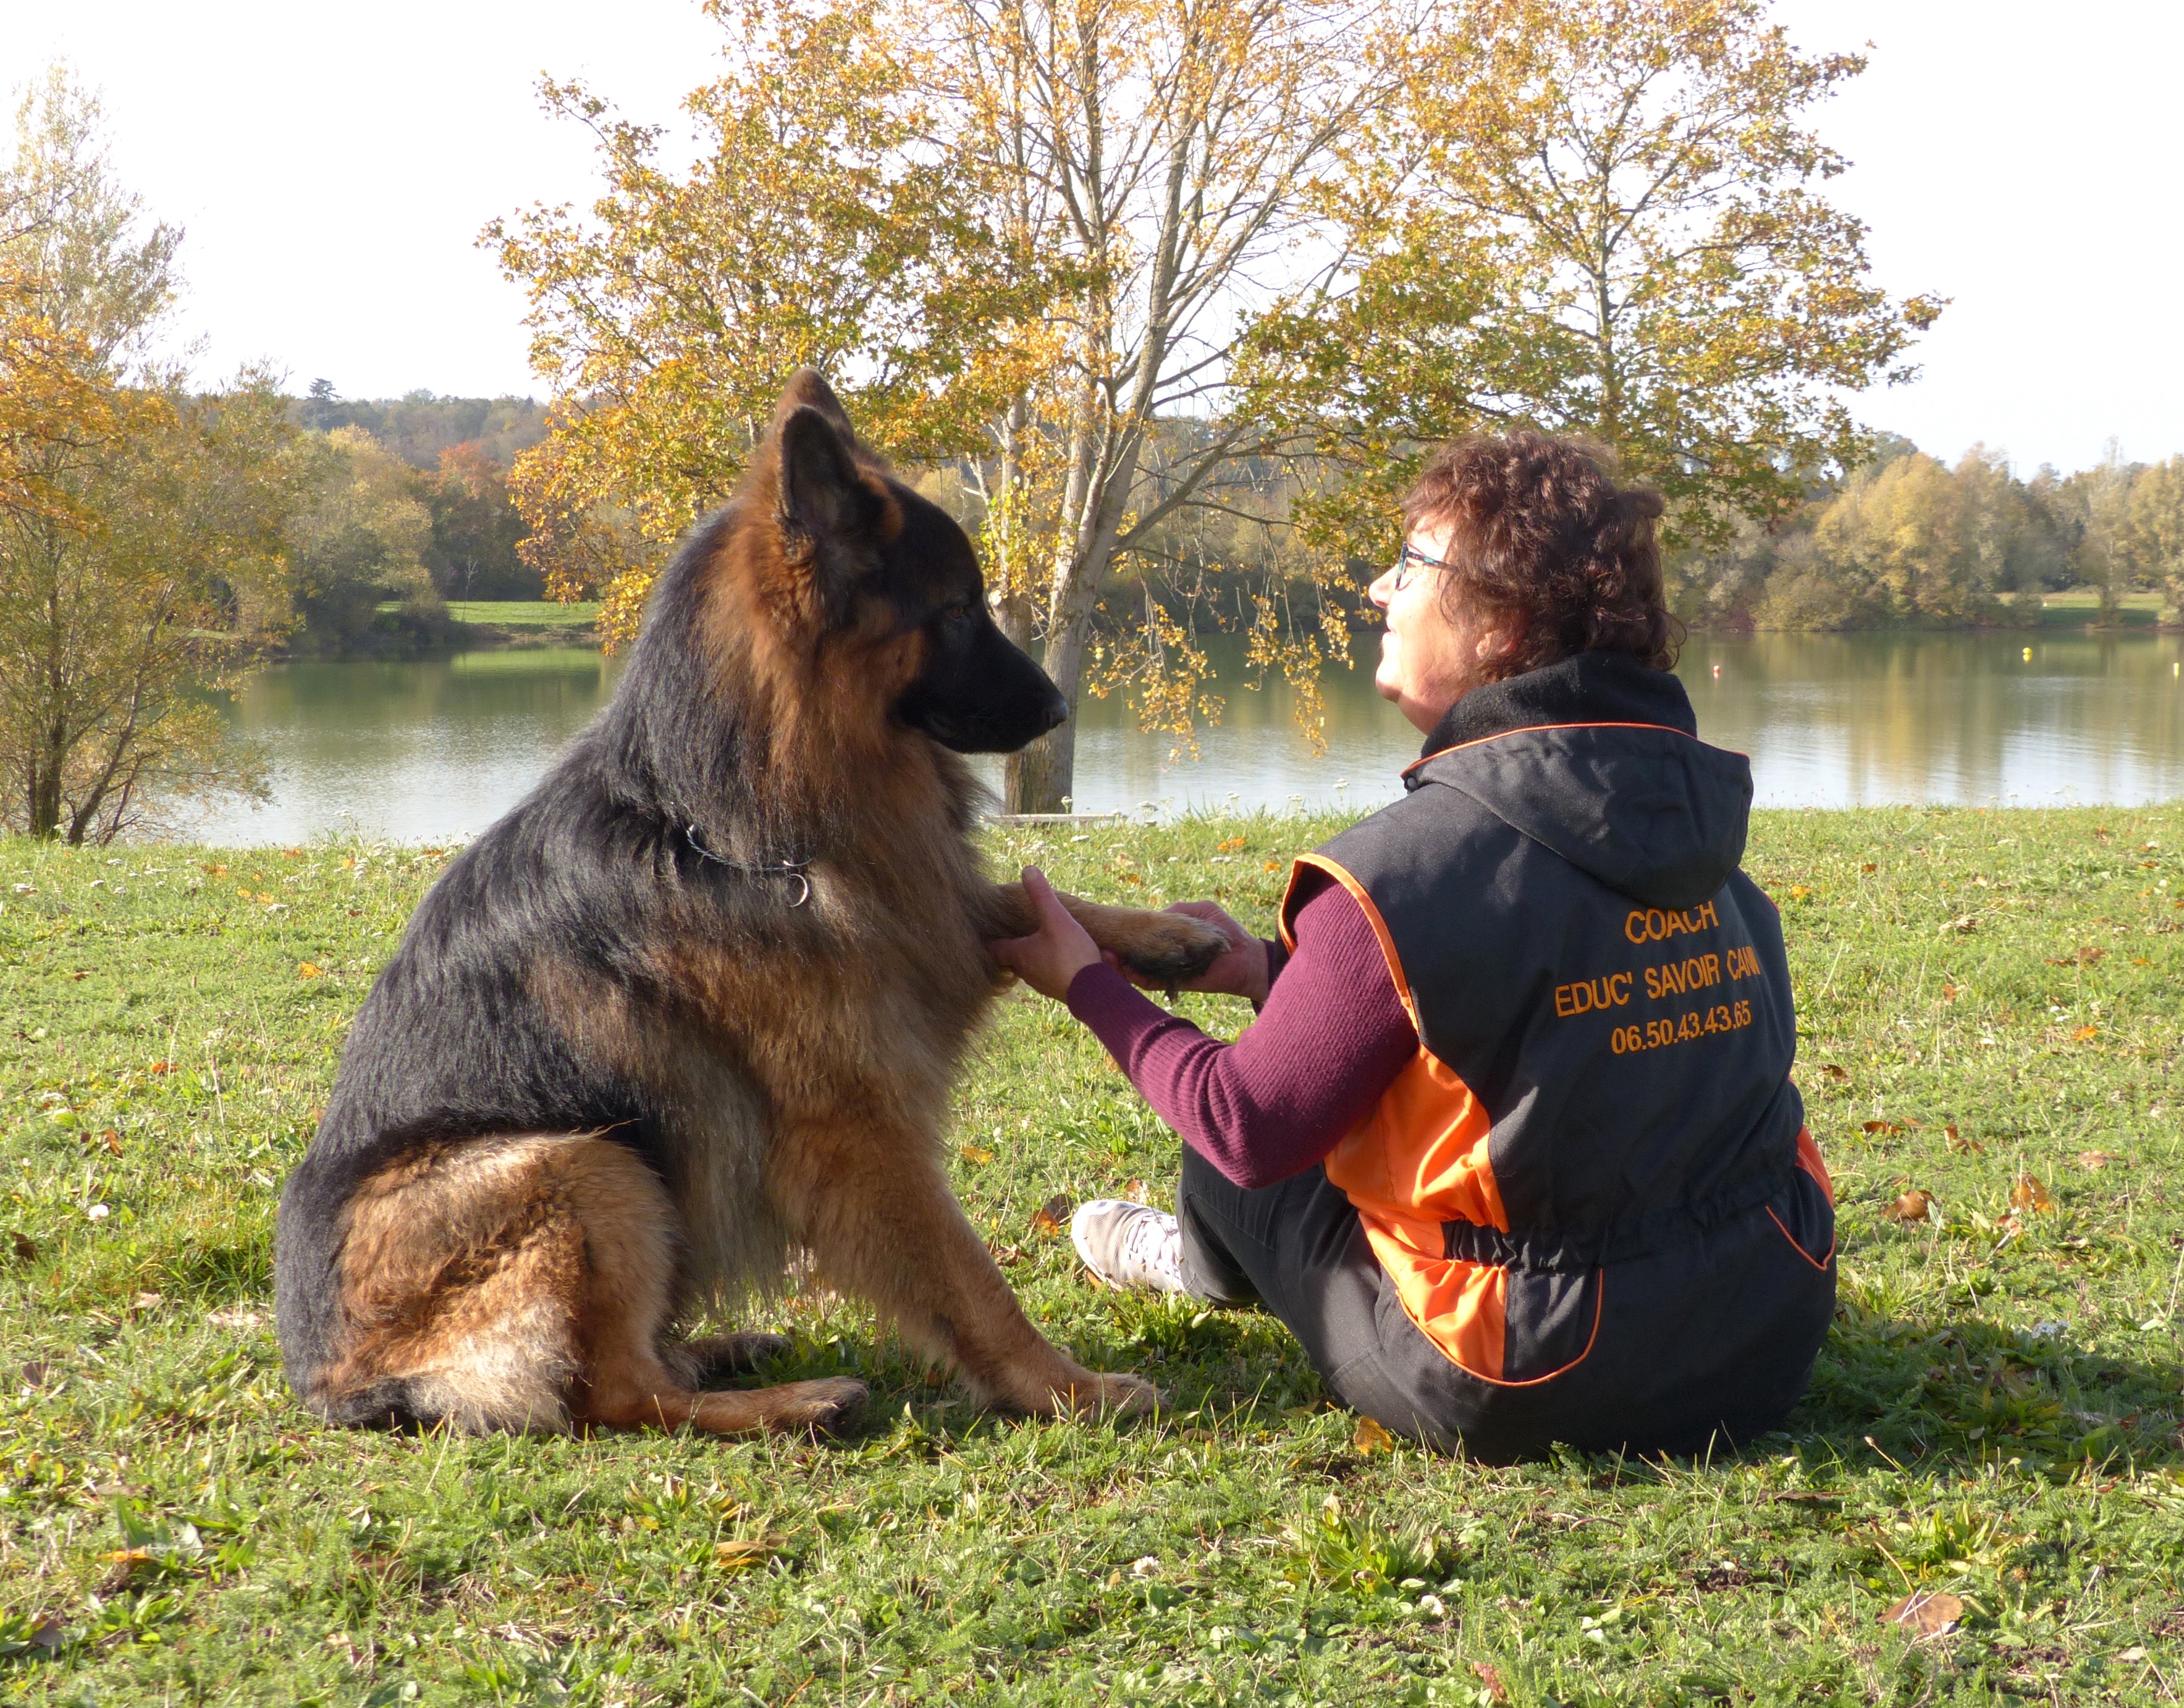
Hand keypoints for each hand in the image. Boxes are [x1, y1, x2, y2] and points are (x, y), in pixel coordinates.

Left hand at [987, 867, 1102, 999]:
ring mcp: (1045, 984)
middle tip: (1019, 934)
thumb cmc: (1071, 955)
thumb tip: (1027, 870)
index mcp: (1020, 955)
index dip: (992, 940)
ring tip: (1061, 942)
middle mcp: (1028, 972)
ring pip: (1041, 967)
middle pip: (1016, 959)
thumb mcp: (1056, 919)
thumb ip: (1041, 895)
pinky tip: (1091, 957)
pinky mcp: (1063, 990)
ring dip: (1050, 955)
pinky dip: (1071, 964)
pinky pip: (1063, 974)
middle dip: (1019, 947)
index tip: (988, 932)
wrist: (1095, 993)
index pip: (996, 948)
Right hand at [1116, 901, 1269, 1003]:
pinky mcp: (1175, 983)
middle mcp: (1164, 956)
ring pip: (1137, 970)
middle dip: (1115, 952)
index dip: (1124, 934)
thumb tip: (1155, 918)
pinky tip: (1125, 970)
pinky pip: (1152, 982)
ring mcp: (1168, 970)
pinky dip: (1138, 977)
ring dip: (1120, 966)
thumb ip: (1177, 913)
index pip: (1140, 936)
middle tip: (1099, 946)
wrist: (1247, 956)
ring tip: (1105, 957)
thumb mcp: (1200, 911)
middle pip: (1133, 956)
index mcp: (1168, 938)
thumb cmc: (1226, 931)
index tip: (1107, 928)